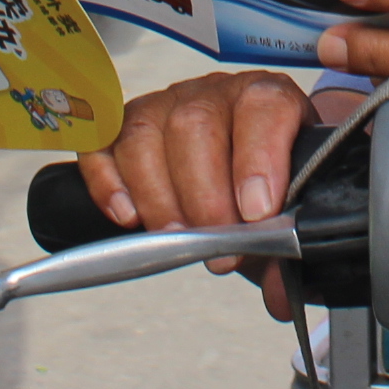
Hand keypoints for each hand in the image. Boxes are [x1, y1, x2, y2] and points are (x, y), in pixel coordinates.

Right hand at [77, 69, 318, 320]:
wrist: (244, 178)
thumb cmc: (264, 190)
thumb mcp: (285, 216)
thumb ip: (286, 253)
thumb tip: (278, 294)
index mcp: (267, 99)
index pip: (263, 107)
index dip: (259, 158)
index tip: (256, 213)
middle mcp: (214, 94)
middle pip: (194, 125)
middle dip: (204, 196)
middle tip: (218, 248)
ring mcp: (165, 105)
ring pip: (145, 134)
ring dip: (157, 196)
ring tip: (175, 240)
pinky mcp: (123, 127)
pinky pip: (102, 143)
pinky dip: (108, 182)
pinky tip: (127, 217)